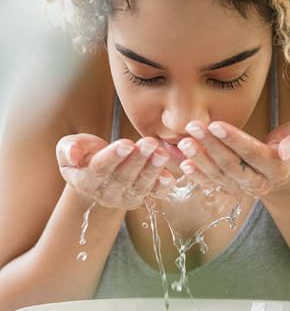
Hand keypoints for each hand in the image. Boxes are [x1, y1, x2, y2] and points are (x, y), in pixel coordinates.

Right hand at [56, 134, 174, 208]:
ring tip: (161, 154)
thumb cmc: (84, 153)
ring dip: (152, 170)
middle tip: (149, 143)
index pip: (99, 170)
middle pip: (122, 179)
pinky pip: (153, 195)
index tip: (127, 143)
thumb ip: (68, 149)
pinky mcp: (141, 197)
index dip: (113, 157)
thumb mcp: (70, 146)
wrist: (98, 167)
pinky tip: (169, 177)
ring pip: (139, 186)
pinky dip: (162, 187)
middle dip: (137, 160)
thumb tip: (71, 154)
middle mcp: (105, 195)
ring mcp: (124, 198)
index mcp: (85, 181)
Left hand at [177, 121, 289, 199]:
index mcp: (277, 169)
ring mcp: (242, 188)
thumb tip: (288, 151)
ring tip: (184, 143)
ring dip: (199, 159)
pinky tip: (184, 164)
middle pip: (231, 164)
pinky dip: (197, 175)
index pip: (252, 153)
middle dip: (210, 145)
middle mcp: (259, 183)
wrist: (288, 170)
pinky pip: (211, 183)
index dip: (233, 140)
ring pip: (218, 174)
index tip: (215, 124)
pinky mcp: (230, 188)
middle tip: (194, 127)